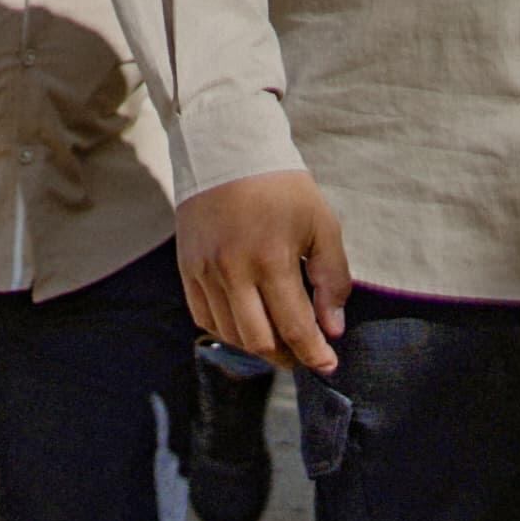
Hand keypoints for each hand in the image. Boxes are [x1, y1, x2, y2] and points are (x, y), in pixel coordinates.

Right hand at [176, 171, 347, 373]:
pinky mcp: (187, 268)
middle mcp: (233, 272)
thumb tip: (332, 328)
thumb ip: (332, 280)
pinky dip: (227, 330)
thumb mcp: (323, 227)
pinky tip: (246, 324)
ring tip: (279, 341)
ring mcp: (205, 272)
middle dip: (286, 357)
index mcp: (272, 260)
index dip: (315, 354)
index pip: (295, 326)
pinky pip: (203, 316)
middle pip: (258, 340)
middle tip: (305, 357)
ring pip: (229, 333)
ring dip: (257, 346)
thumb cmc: (282, 189)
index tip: (328, 366)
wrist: (226, 154)